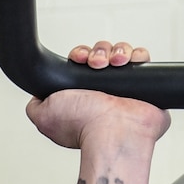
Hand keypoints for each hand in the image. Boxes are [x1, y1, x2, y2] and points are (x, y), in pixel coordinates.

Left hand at [26, 41, 170, 150]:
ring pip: (121, 53)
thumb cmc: (82, 126)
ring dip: (115, 51)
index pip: (83, 62)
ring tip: (113, 64)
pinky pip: (142, 58)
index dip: (80, 55)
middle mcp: (104, 91)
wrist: (112, 132)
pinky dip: (135, 55)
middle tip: (95, 64)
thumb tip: (37, 98)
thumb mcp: (43, 116)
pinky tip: (126, 64)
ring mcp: (126, 88)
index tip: (78, 59)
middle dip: (97, 52)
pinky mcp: (147, 85)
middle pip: (102, 53)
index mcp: (84, 95)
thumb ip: (36, 105)